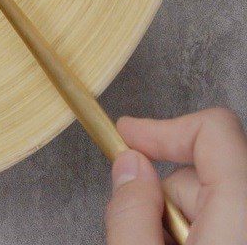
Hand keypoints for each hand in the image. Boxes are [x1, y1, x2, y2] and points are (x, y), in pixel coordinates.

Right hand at [106, 108, 246, 243]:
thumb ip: (131, 212)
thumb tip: (129, 167)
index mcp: (244, 210)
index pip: (214, 131)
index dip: (162, 128)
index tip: (128, 135)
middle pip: (204, 172)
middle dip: (165, 194)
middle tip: (149, 233)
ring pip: (212, 200)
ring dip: (180, 220)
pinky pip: (225, 222)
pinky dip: (201, 233)